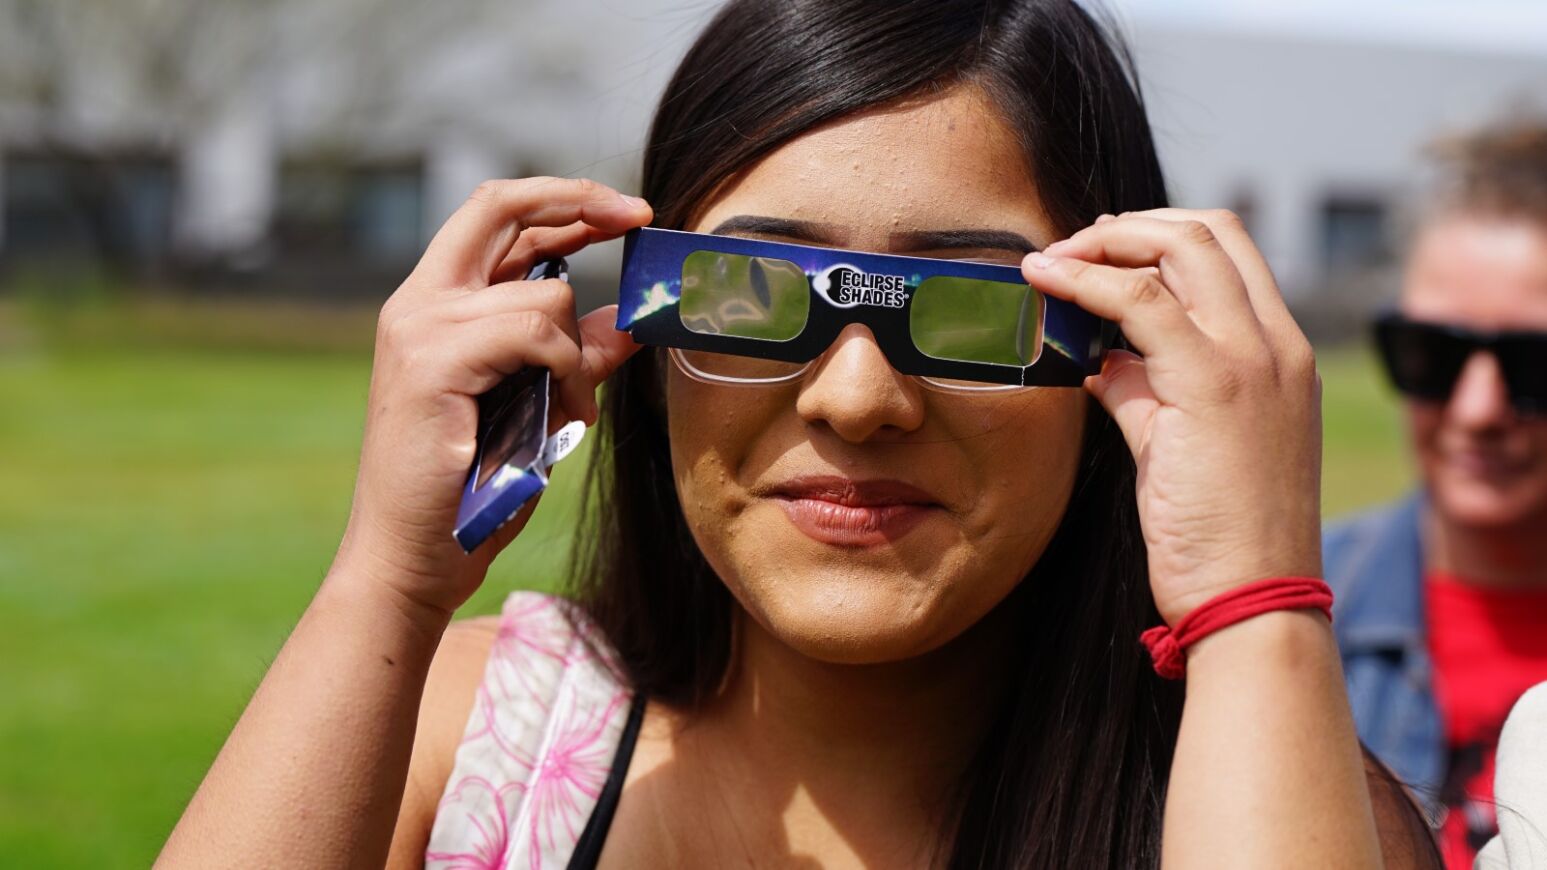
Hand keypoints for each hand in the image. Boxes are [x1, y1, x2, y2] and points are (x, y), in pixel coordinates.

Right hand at [334, 177, 651, 618]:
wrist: (414, 558)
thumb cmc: (471, 492)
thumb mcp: (538, 407)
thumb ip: (573, 356)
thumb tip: (628, 319)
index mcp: (433, 306)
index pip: (495, 216)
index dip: (562, 200)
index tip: (624, 211)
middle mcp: (418, 302)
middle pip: (500, 206)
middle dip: (579, 200)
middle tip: (638, 216)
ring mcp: (420, 327)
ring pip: (543, 294)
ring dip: (580, 355)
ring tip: (574, 411)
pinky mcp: (434, 361)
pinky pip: (536, 333)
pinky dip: (568, 372)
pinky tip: (566, 415)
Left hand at [1025, 209, 1321, 625]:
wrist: (1251, 600)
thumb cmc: (1217, 535)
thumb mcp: (1180, 444)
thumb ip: (1147, 391)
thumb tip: (1101, 360)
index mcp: (1282, 354)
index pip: (1230, 251)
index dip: (1160, 234)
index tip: (1102, 253)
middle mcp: (1278, 346)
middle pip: (1209, 230)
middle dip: (1131, 226)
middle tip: (1072, 248)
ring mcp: (1255, 361)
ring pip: (1181, 247)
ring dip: (1105, 242)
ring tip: (1053, 262)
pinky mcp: (1214, 387)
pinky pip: (1143, 301)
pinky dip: (1088, 281)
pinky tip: (1047, 284)